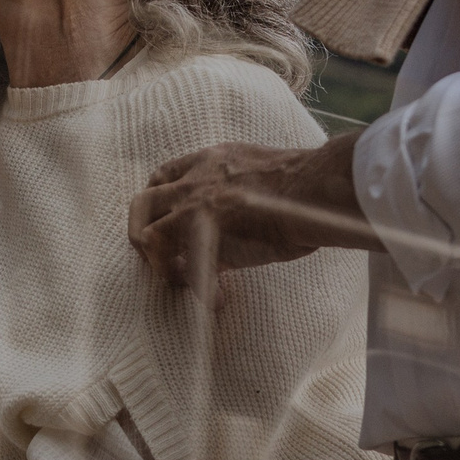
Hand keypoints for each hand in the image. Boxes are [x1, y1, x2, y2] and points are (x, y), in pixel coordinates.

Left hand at [129, 131, 380, 290]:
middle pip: (142, 203)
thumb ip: (235, 201)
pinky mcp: (202, 231)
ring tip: (180, 281)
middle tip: (162, 259)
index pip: (163, 176)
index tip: (167, 225)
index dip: (158, 203)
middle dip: (144, 234)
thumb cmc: (305, 188)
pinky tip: (216, 299)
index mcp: (210, 160)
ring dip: (158, 262)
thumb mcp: (260, 180)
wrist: (317, 188)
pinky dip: (191, 285)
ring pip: (146, 233)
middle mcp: (195, 179)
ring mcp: (194, 204)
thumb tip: (232, 236)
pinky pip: (178, 263)